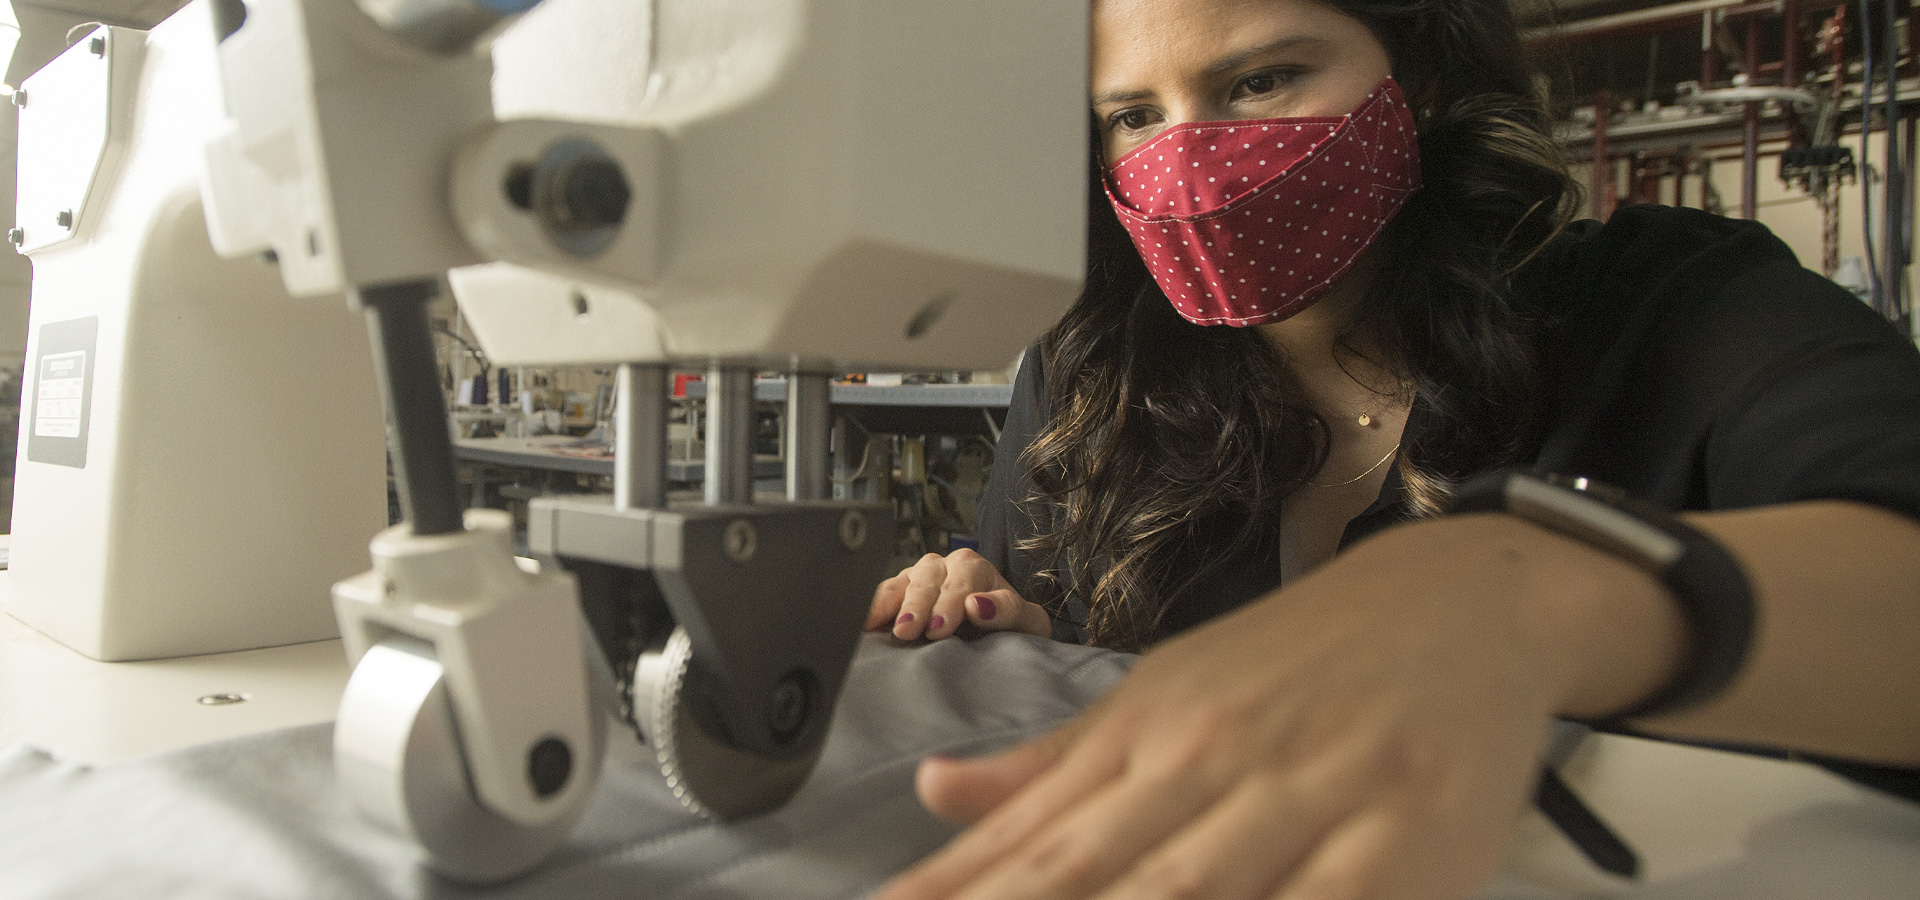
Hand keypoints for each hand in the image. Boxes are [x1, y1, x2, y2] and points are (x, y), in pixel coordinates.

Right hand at [867, 548, 1052, 640]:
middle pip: (928, 581)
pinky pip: (882, 597)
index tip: (940, 628)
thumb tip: (977, 605)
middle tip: (909, 631)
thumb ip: (1008, 610)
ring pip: (901, 585)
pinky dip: (872, 608)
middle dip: (918, 606)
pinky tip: (862, 624)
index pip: (961, 580)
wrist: (1000, 640)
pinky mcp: (897, 596)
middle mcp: (943, 567)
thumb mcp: (1026, 622)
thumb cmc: (1013, 631)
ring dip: (891, 606)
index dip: (949, 603)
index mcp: (974, 567)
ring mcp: (916, 579)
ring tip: (882, 627)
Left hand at [876, 516, 1666, 899]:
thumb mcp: (1168, 689)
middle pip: (1088, 874)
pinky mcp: (1403, 843)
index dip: (947, 895)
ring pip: (1189, 893)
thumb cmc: (1301, 659)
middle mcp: (1212, 764)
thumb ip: (1054, 762)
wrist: (1462, 598)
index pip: (1028, 840)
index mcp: (1148, 734)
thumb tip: (934, 792)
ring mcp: (1307, 800)